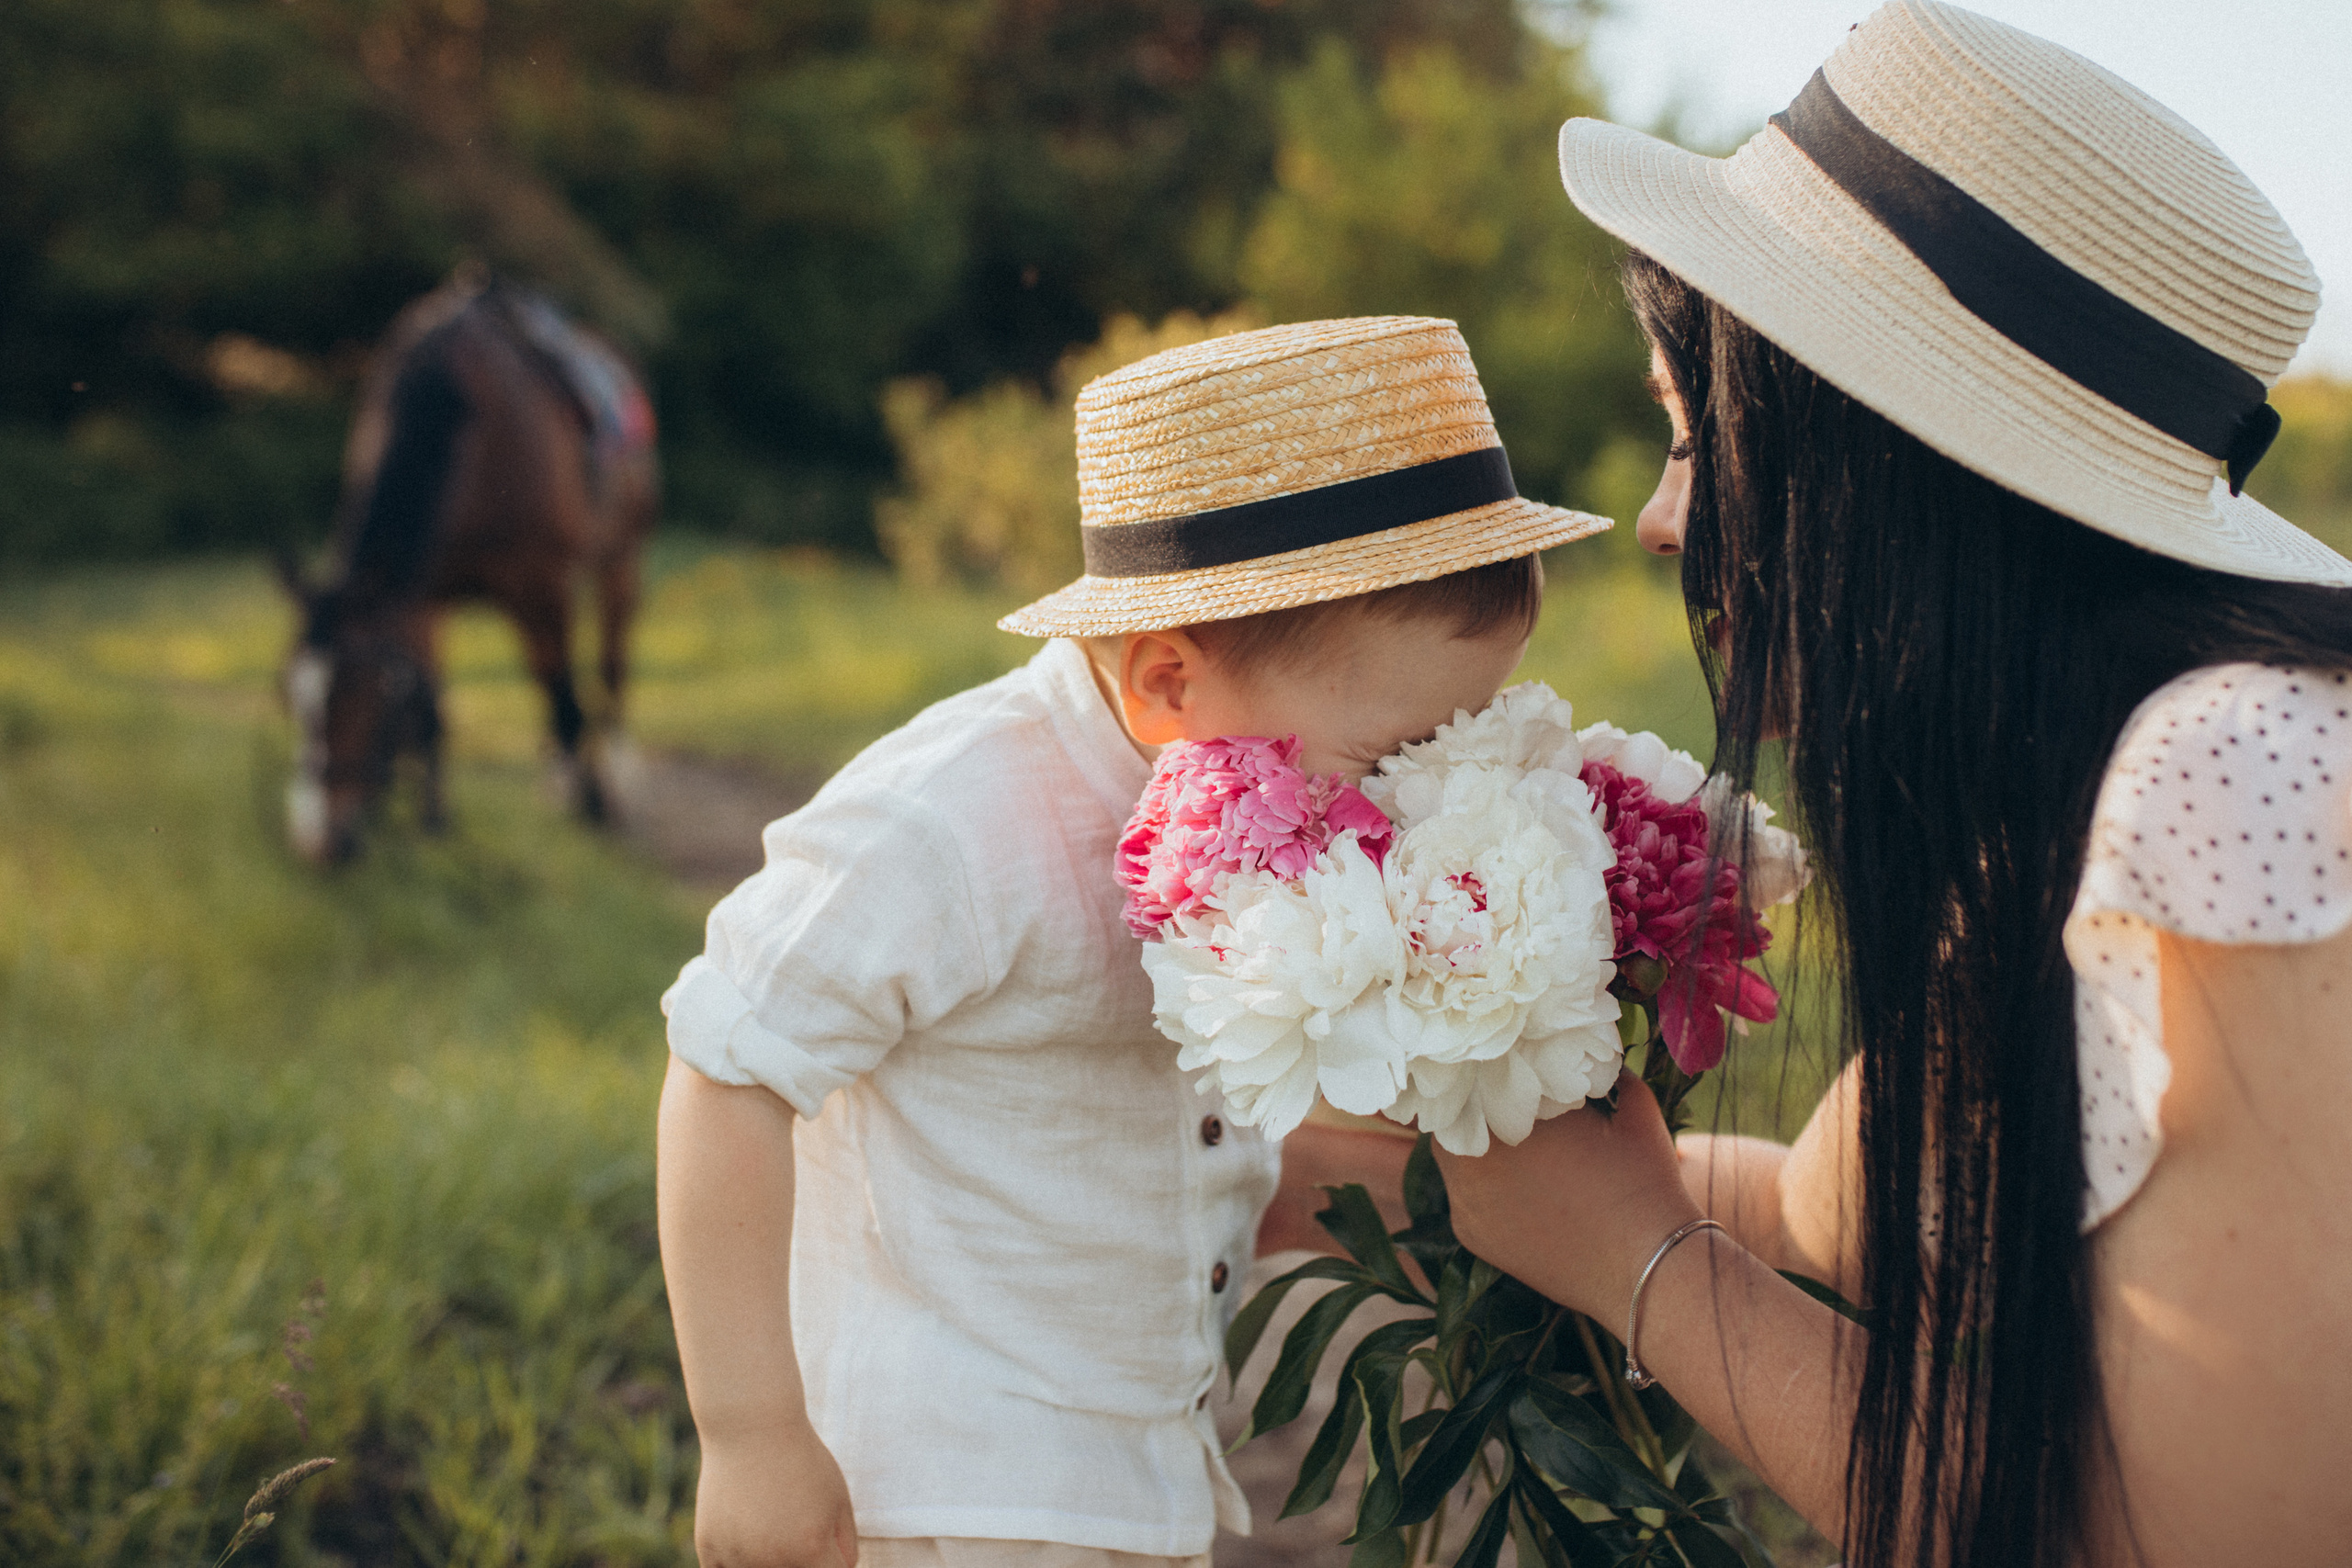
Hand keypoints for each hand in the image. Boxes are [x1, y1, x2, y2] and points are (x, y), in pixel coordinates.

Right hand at [691, 1422, 858, 1567]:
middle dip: (800, 1557)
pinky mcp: (708, 1551)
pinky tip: (744, 1531)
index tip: (821, 1540)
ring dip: (767, 1559)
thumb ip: (845, 1546)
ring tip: (768, 1521)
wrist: (750, 1427)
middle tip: (791, 1521)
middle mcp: (773, 1562)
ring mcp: (737, 1558)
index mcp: (811, 1551)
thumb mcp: (838, 1499)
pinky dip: (737, 1560)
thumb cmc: (802, 1460)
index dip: (828, 1559)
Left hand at [1435, 1071, 1701, 1322]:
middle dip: (1476, 1106)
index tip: (1507, 1063)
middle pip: (1454, 1114)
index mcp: (1504, 1113)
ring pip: (1452, 1156)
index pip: (1472, 1075)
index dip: (1488, 1068)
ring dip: (1474, 1146)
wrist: (1645, 1264)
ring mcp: (1465, 1200)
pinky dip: (1482, 1187)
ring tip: (1512, 1145)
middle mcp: (1471, 1156)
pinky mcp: (1469, 1235)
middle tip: (1504, 1101)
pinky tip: (1519, 1188)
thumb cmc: (1642, 1179)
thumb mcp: (1632, 1102)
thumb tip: (1584, 1047)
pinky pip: (1463, 1196)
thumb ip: (1603, 1068)